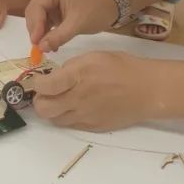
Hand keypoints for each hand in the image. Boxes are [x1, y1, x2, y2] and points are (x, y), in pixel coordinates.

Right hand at [25, 0, 118, 51]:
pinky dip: (47, 33)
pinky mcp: (54, 7)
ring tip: (46, 48)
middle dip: (36, 30)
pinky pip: (45, 21)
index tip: (35, 42)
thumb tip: (41, 48)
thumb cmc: (96, 11)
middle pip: (34, 11)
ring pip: (38, 18)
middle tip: (39, 48)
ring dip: (41, 33)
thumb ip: (58, 36)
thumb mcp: (77, 24)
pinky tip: (51, 44)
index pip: (37, 6)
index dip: (35, 25)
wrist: (112, 8)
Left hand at [33, 51, 154, 129]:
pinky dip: (68, 116)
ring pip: (55, 120)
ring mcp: (86, 116)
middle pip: (44, 109)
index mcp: (78, 76)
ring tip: (62, 99)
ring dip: (53, 110)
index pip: (45, 86)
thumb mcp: (93, 56)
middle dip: (39, 100)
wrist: (147, 89)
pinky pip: (71, 125)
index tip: (39, 79)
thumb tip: (57, 76)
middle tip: (47, 92)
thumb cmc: (121, 66)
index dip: (37, 83)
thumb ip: (71, 66)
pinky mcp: (94, 127)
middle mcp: (78, 99)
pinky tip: (77, 106)